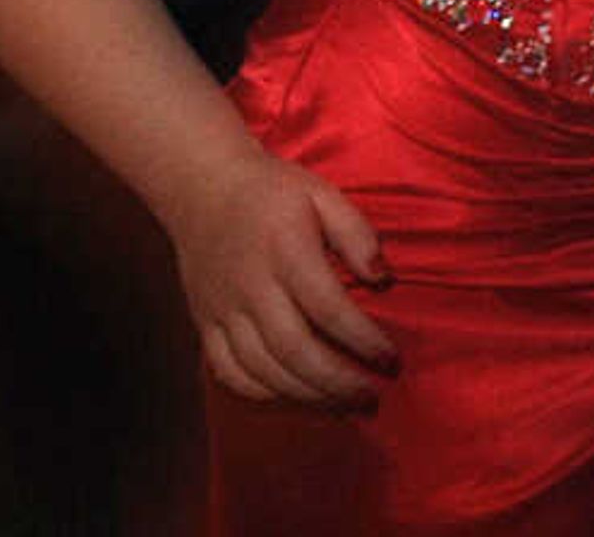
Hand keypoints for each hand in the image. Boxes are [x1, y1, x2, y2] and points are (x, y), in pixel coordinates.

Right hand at [171, 150, 394, 409]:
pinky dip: (262, 393)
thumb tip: (384, 280)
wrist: (201, 187)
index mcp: (284, 250)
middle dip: (337, 383)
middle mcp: (250, 287)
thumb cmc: (273, 191)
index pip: (328, 308)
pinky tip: (295, 397)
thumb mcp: (323, 194)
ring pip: (261, 370)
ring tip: (344, 407)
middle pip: (294, 350)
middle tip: (373, 399)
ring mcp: (222, 310)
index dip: (362, 341)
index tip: (392, 361)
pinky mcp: (204, 325)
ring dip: (306, 396)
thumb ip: (357, 235)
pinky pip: (228, 373)